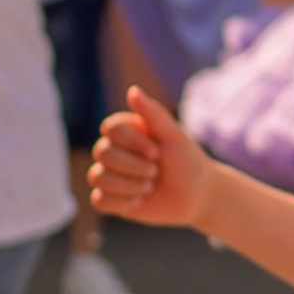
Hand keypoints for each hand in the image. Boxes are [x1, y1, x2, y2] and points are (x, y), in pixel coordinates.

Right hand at [88, 84, 211, 229]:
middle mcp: (115, 150)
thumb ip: (154, 114)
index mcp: (127, 131)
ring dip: (127, 185)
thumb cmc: (188, 162)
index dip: (131, 142)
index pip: (110, 128)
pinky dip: (120, 202)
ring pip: (97, 177)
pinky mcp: (112, 198)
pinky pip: (99, 200)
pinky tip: (139, 202)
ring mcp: (111, 175)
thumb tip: (133, 90)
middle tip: (156, 172)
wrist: (197, 197)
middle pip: (101, 152)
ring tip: (149, 187)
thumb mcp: (175, 137)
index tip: (156, 152)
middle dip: (132, 166)